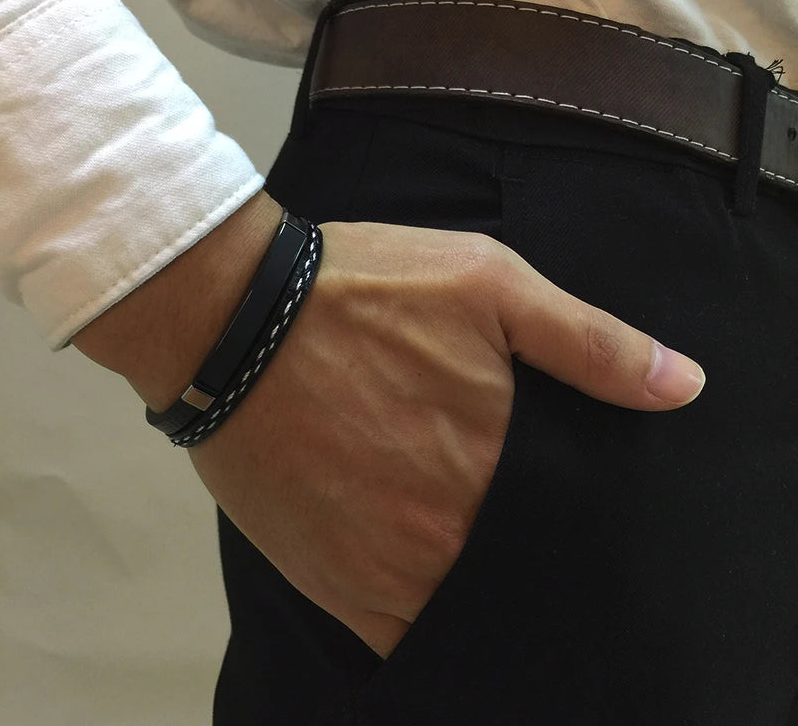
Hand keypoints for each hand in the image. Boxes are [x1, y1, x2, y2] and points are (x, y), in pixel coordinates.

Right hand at [186, 220, 705, 659]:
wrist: (234, 319)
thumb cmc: (360, 292)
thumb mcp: (488, 283)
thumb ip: (589, 342)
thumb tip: (684, 387)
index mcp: (499, 460)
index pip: (571, 525)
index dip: (574, 518)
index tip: (554, 499)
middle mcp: (448, 528)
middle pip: (517, 568)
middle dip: (522, 546)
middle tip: (497, 504)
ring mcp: (386, 565)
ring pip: (464, 610)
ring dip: (472, 582)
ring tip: (454, 530)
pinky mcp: (331, 580)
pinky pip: (402, 634)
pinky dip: (422, 614)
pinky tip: (417, 566)